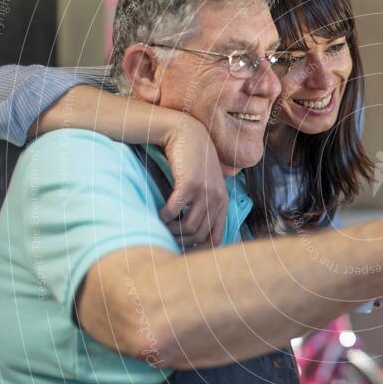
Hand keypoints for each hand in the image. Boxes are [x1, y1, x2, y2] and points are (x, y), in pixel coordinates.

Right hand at [159, 114, 227, 246]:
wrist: (188, 133)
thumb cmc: (193, 161)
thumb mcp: (206, 184)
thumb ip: (204, 205)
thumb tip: (190, 232)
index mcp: (223, 203)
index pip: (216, 239)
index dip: (200, 249)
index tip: (183, 249)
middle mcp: (217, 199)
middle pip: (198, 235)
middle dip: (180, 240)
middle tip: (166, 236)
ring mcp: (205, 192)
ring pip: (187, 227)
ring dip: (170, 230)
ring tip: (162, 225)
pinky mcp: (190, 184)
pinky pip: (174, 212)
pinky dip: (164, 217)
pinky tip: (159, 213)